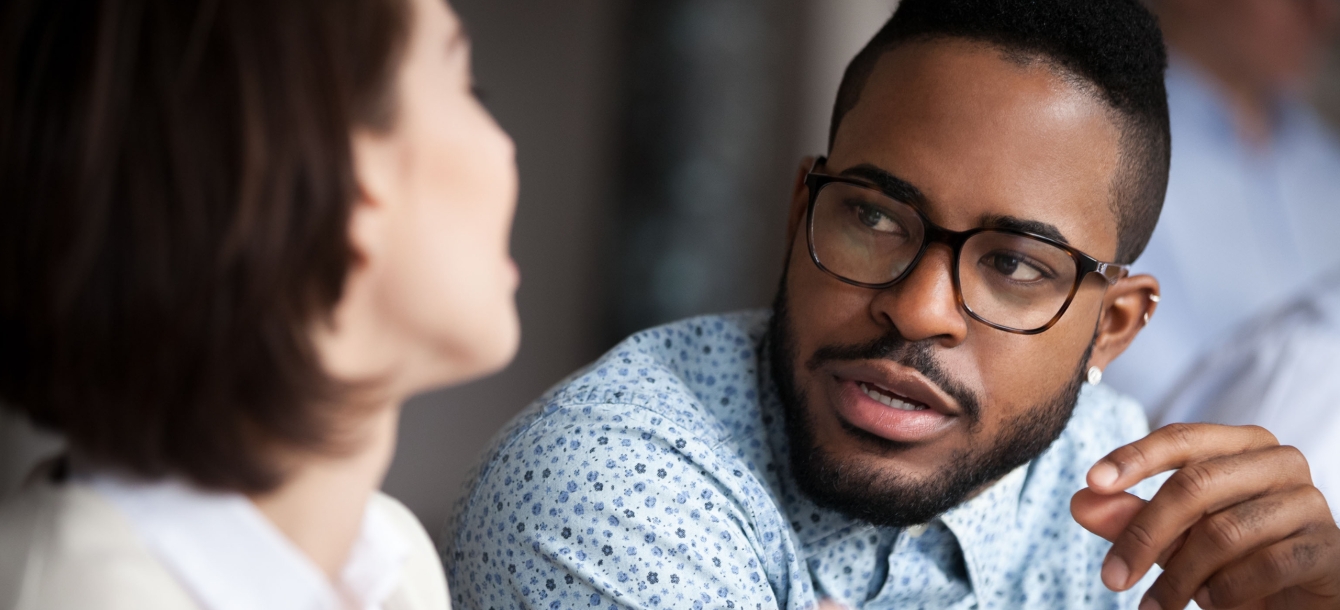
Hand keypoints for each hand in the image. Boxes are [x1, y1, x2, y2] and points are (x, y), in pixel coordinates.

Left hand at [1070, 423, 1339, 609]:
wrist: (1300, 601)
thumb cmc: (1232, 558)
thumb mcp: (1174, 537)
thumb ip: (1130, 517)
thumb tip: (1082, 502)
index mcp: (1241, 445)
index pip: (1181, 438)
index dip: (1134, 457)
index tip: (1092, 482)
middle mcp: (1279, 462)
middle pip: (1195, 485)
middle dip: (1144, 535)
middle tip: (1110, 579)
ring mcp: (1309, 502)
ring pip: (1224, 532)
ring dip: (1180, 578)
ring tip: (1157, 606)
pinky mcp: (1327, 547)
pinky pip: (1266, 565)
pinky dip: (1227, 590)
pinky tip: (1212, 603)